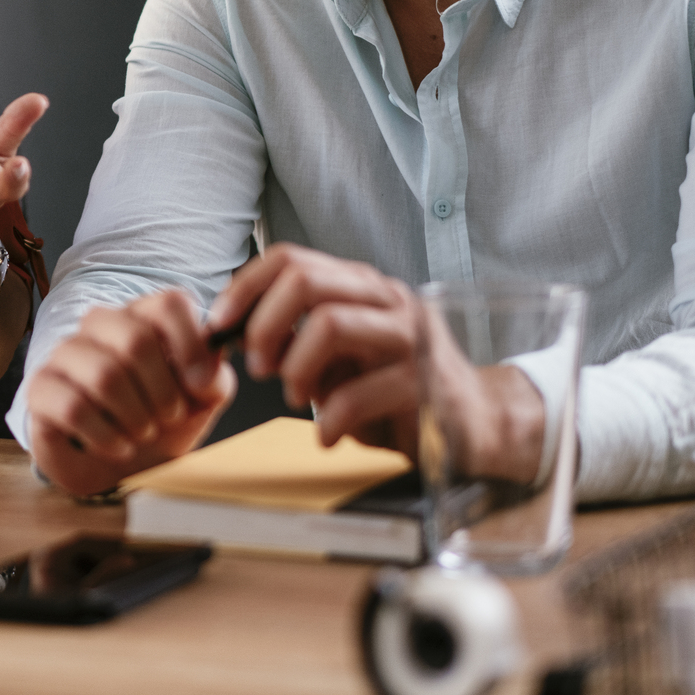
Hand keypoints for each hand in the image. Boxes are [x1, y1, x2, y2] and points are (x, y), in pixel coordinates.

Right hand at [24, 290, 237, 495]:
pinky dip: (106, 436)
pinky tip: (117, 446)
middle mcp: (100, 326)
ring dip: (136, 418)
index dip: (190, 344)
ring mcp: (65, 354)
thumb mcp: (200, 402)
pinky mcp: (40, 388)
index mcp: (142, 318)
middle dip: (162, 392)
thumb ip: (212, 377)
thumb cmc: (159, 424)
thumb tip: (206, 368)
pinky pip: (73, 407)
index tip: (200, 384)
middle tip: (168, 417)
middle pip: (136, 338)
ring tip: (142, 434)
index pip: (168, 303)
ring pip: (105, 375)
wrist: (120, 467)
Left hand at [207, 243, 545, 480]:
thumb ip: (295, 332)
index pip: (291, 258)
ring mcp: (410, 339)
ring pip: (329, 324)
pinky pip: (356, 394)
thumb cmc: (394, 388)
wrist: (475, 425)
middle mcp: (388, 300)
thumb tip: (230, 326)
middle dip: (265, 324)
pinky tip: (327, 436)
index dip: (245, 288)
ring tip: (294, 397)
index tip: (219, 324)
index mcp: (362, 286)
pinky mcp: (425, 386)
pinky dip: (328, 420)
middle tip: (258, 366)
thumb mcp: (338, 353)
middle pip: (306, 281)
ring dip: (295, 367)